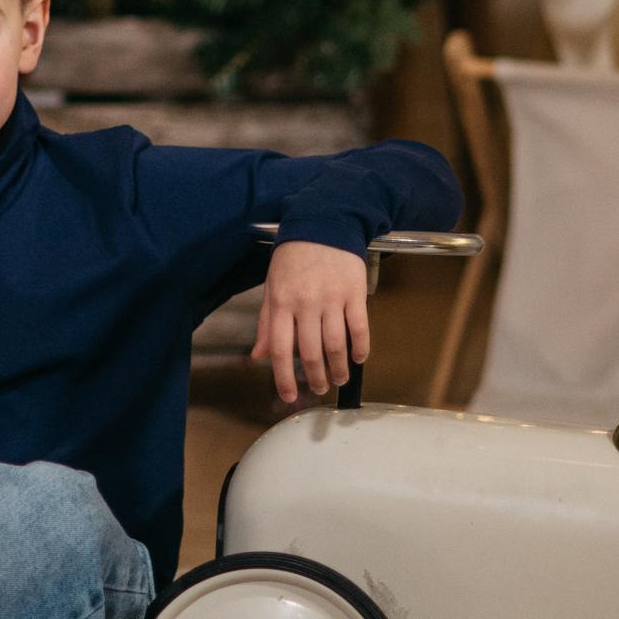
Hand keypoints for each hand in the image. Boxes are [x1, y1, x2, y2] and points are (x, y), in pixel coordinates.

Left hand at [254, 242, 369, 406]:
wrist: (323, 223)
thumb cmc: (294, 257)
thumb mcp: (272, 286)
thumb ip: (267, 323)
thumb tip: (258, 357)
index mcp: (282, 302)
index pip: (280, 350)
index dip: (283, 378)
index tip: (288, 396)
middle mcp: (306, 303)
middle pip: (310, 353)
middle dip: (315, 378)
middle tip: (318, 389)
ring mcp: (332, 298)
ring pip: (336, 346)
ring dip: (338, 369)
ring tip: (338, 379)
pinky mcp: (354, 293)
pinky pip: (359, 328)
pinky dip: (360, 348)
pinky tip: (358, 359)